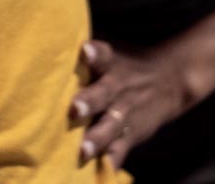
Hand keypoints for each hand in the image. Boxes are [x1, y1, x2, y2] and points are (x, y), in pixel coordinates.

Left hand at [70, 40, 201, 170]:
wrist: (169, 82)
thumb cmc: (122, 66)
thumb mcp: (111, 54)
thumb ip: (86, 55)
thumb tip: (45, 45)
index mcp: (111, 64)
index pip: (103, 55)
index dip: (94, 53)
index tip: (85, 49)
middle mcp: (118, 87)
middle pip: (103, 93)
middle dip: (88, 102)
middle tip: (74, 109)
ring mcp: (126, 112)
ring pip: (111, 126)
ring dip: (97, 138)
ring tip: (83, 150)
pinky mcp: (132, 133)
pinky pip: (121, 148)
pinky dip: (112, 160)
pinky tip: (104, 170)